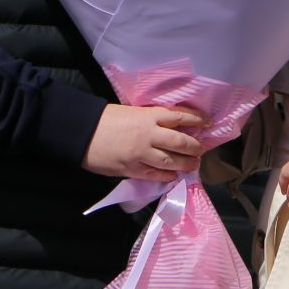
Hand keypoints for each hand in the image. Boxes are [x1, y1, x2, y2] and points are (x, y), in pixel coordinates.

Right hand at [83, 104, 206, 182]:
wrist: (81, 132)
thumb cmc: (104, 119)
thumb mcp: (130, 111)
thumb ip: (149, 119)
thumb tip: (168, 126)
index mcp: (148, 116)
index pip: (180, 116)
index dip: (197, 119)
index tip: (207, 122)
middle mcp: (149, 135)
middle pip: (180, 142)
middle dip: (194, 147)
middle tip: (201, 150)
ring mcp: (141, 154)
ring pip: (171, 161)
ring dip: (185, 164)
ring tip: (193, 164)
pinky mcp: (132, 169)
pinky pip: (155, 175)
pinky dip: (167, 176)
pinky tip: (174, 177)